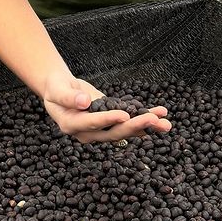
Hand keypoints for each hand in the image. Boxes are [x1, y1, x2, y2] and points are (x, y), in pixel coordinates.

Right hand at [42, 75, 171, 142]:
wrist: (60, 89)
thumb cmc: (56, 88)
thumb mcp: (57, 89)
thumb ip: (69, 97)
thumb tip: (84, 101)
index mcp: (73, 125)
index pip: (93, 123)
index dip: (109, 119)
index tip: (125, 115)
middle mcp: (89, 132)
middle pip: (114, 131)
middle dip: (134, 125)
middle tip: (152, 119)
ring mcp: (101, 130)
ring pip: (125, 130)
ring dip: (146, 127)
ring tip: (165, 123)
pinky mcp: (111, 123)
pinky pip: (129, 123)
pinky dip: (144, 119)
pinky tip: (160, 115)